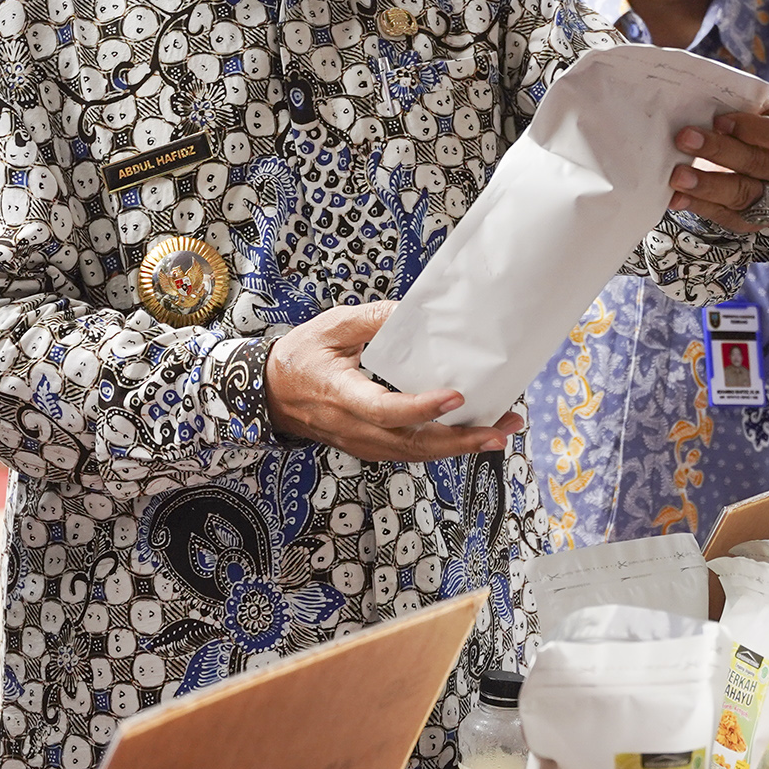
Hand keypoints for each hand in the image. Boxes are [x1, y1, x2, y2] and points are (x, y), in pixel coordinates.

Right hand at [265, 302, 520, 463]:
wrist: (269, 394)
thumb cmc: (299, 358)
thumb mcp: (330, 327)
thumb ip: (371, 320)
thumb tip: (412, 314)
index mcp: (340, 394)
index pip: (384, 410)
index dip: (422, 408)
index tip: (456, 396)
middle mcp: (353, 427)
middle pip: (411, 444)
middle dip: (460, 440)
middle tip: (499, 428)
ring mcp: (361, 442)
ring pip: (415, 454)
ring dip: (459, 447)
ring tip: (498, 432)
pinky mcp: (369, 447)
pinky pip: (409, 453)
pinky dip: (442, 448)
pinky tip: (470, 437)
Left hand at [667, 101, 768, 233]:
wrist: (768, 159)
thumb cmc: (760, 126)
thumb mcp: (761, 110)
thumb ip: (739, 105)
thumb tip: (695, 97)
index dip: (753, 129)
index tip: (717, 120)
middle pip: (760, 165)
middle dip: (719, 151)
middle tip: (684, 139)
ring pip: (744, 195)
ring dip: (706, 185)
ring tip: (676, 175)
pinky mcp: (760, 222)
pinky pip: (728, 217)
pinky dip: (699, 206)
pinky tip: (676, 197)